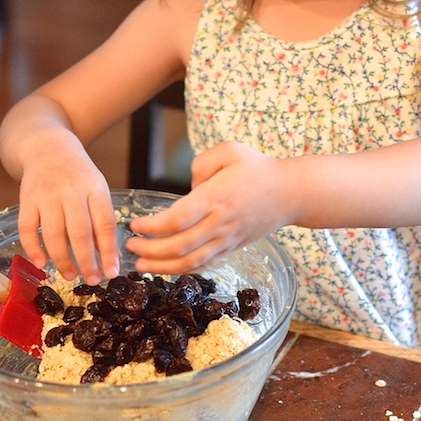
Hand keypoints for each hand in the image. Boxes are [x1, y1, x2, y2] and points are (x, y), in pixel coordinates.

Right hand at [17, 136, 119, 284]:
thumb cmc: (78, 175)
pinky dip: (33, 248)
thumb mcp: (97, 190)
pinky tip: (41, 263)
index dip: (108, 252)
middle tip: (91, 280)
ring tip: (70, 275)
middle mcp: (71, 191)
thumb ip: (103, 222)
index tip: (111, 273)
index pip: (105, 224)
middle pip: (79, 232)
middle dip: (86, 261)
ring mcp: (47, 194)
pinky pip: (27, 228)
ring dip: (62, 259)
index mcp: (95, 188)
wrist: (48, 147)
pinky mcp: (26, 199)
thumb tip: (113, 259)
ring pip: (53, 234)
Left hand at [126, 142, 286, 272]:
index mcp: (216, 197)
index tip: (136, 225)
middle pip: (179, 246)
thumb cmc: (259, 169)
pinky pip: (204, 264)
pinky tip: (167, 268)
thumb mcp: (231, 150)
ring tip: (141, 267)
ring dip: (162, 267)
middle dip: (150, 251)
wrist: (290, 194)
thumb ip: (202, 163)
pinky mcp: (232, 248)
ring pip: (191, 262)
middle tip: (130, 246)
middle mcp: (220, 222)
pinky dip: (183, 270)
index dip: (152, 227)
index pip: (177, 219)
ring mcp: (226, 239)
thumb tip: (190, 186)